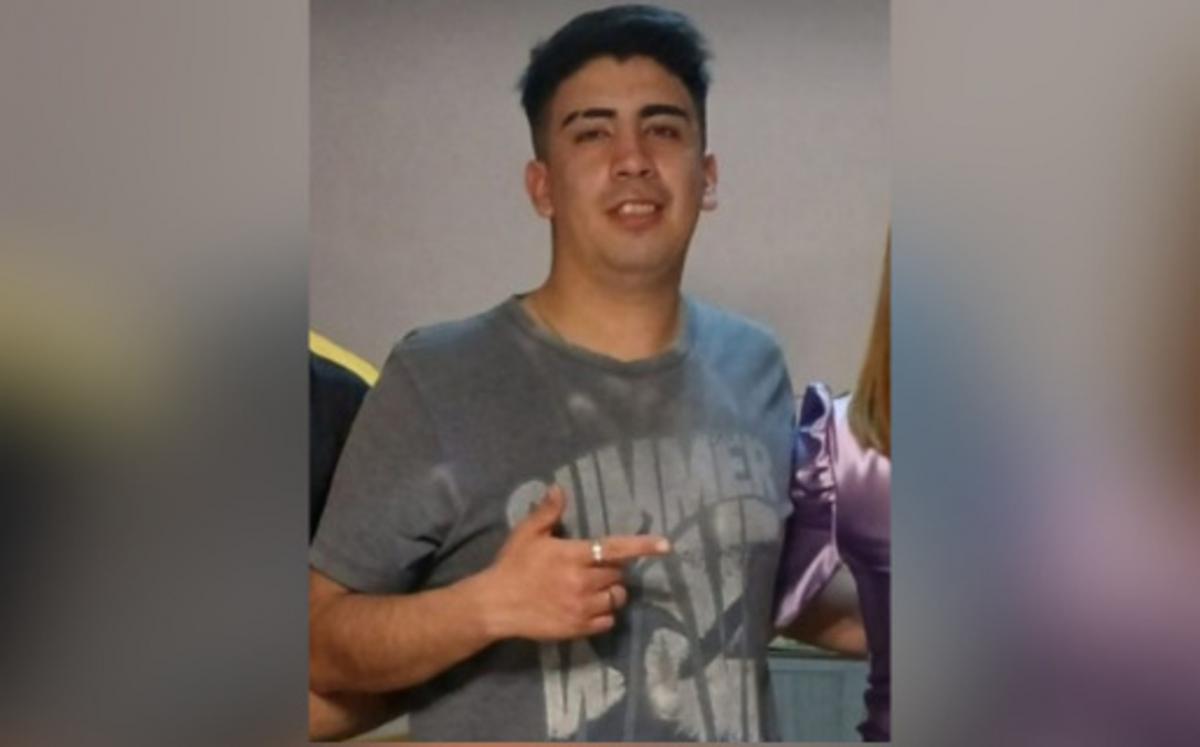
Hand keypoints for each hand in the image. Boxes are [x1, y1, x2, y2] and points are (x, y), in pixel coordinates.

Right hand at [479, 484, 670, 641]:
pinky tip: (590, 607)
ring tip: (596, 588)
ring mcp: (582, 607)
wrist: (494, 606)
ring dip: (612, 591)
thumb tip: (559, 488)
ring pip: (616, 598)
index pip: (616, 549)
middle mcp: (583, 581)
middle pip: (618, 575)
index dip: (643, 546)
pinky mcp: (578, 628)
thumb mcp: (527, 534)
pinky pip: (607, 621)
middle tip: (596, 567)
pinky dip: (605, 613)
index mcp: (574, 555)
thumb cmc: (512, 566)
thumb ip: (547, 512)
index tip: (666, 545)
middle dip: (614, 570)